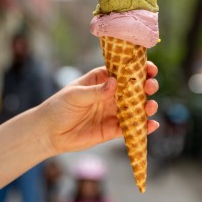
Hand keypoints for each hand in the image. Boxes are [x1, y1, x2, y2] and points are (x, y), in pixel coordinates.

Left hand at [41, 63, 158, 155]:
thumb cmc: (59, 107)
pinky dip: (143, 127)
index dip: (138, 69)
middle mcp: (111, 95)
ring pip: (136, 108)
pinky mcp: (112, 130)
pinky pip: (130, 128)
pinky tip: (152, 125)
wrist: (49, 133)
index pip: (123, 71)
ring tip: (151, 106)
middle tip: (150, 87)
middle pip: (134, 89)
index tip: (150, 69)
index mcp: (102, 80)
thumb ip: (96, 91)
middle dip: (146, 86)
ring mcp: (113, 112)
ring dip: (147, 106)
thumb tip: (116, 82)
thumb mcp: (75, 95)